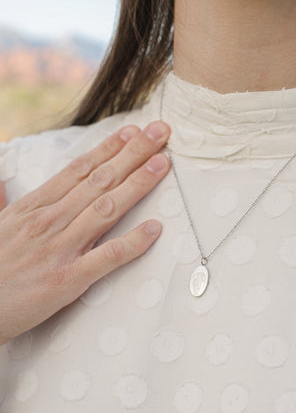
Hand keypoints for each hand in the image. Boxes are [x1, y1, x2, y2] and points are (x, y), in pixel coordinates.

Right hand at [0, 121, 170, 345]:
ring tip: (162, 164)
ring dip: (137, 184)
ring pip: (106, 209)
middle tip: (160, 133)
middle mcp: (49, 221)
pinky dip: (132, 243)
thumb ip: (6, 200)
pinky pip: (106, 257)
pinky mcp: (68, 279)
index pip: (79, 169)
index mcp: (33, 207)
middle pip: (98, 180)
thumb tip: (3, 180)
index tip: (133, 132)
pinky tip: (154, 229)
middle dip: (132, 154)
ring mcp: (60, 249)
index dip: (109, 148)